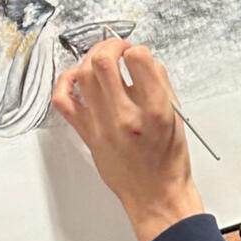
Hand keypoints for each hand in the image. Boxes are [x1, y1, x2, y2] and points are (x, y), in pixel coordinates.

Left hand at [51, 40, 204, 240]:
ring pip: (82, 75)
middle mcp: (126, 117)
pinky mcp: (86, 135)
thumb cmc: (168, 159)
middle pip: (103, 63)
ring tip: (101, 60)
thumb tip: (143, 59)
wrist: (155, 194)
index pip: (138, 60)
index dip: (136, 49)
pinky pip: (63, 100)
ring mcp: (102, 126)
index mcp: (155, 111)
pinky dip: (65, 81)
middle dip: (109, 46)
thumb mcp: (177, 117)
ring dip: (90, 59)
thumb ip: (160, 84)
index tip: (137, 53)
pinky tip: (76, 76)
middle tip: (117, 48)